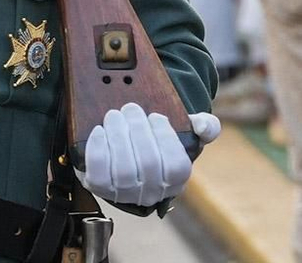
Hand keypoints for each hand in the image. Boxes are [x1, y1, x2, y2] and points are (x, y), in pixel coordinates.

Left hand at [80, 104, 220, 208]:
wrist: (123, 152)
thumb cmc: (156, 143)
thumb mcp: (183, 134)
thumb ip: (204, 127)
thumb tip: (204, 127)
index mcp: (175, 180)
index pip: (177, 166)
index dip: (166, 139)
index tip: (156, 116)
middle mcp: (151, 192)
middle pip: (148, 165)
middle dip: (139, 131)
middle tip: (130, 108)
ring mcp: (124, 194)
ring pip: (123, 170)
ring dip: (118, 137)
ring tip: (114, 116)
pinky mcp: (98, 188)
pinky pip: (98, 173)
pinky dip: (98, 149)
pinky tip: (99, 131)